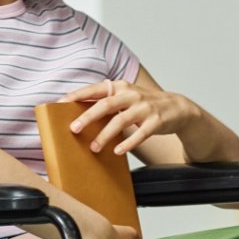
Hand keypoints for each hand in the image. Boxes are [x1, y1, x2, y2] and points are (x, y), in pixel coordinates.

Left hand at [60, 78, 200, 154]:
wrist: (177, 107)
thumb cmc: (144, 104)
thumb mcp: (125, 97)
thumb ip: (106, 102)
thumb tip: (77, 114)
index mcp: (120, 87)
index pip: (95, 90)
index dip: (78, 95)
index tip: (61, 103)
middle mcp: (132, 95)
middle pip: (106, 104)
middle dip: (88, 116)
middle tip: (74, 128)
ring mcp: (145, 108)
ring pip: (121, 121)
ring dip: (105, 135)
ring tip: (94, 147)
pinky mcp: (156, 121)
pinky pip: (140, 134)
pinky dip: (128, 143)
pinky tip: (118, 151)